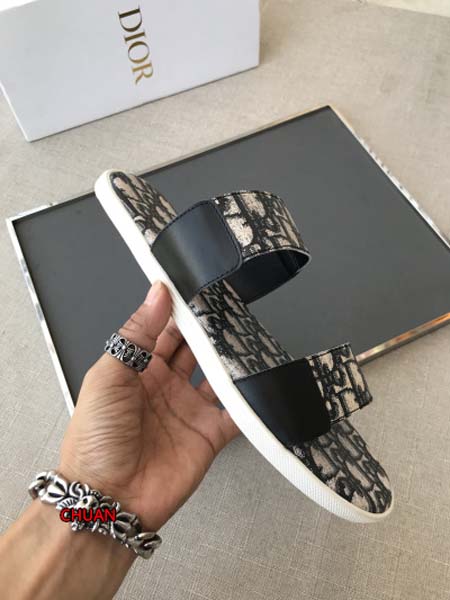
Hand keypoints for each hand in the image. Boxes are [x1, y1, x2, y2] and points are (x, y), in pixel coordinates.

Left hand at [59, 282, 238, 531]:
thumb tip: (157, 293)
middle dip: (211, 332)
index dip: (181, 311)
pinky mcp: (209, 435)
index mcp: (138, 369)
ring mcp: (189, 409)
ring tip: (249, 339)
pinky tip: (259, 384)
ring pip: (219, 376)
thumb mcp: (108, 376)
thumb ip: (136, 334)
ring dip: (231, 361)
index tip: (199, 289)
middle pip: (195, 350)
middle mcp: (166, 386)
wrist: (107, 499)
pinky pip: (235, 413)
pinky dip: (249, 400)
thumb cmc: (95, 438)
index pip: (165, 331)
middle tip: (231, 309)